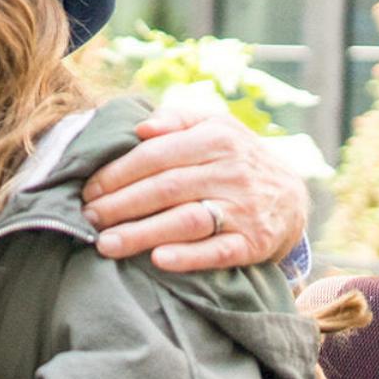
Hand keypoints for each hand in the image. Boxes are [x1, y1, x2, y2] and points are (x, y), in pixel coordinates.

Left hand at [81, 105, 307, 272]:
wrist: (292, 197)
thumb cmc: (235, 157)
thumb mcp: (214, 126)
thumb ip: (176, 119)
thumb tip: (142, 127)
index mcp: (216, 139)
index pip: (155, 156)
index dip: (117, 173)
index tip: (87, 189)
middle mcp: (232, 172)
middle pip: (165, 188)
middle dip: (120, 205)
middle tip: (86, 218)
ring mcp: (244, 209)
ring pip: (186, 221)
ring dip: (142, 233)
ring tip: (105, 244)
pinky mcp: (254, 243)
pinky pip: (219, 251)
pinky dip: (188, 257)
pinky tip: (158, 260)